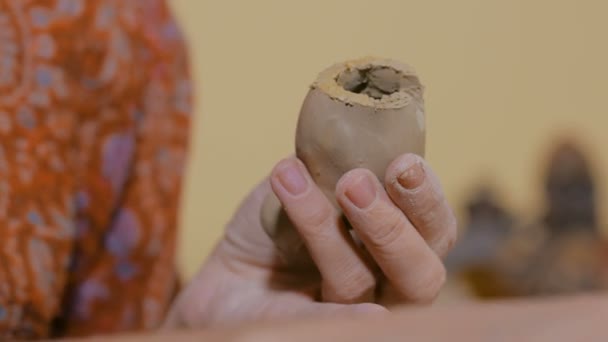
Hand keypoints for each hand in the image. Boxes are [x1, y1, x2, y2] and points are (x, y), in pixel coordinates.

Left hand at [163, 154, 456, 328]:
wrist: (227, 274)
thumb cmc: (277, 226)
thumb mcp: (306, 182)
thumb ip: (333, 163)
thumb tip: (347, 124)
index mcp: (396, 240)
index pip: (434, 228)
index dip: (427, 198)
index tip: (404, 162)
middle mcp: (384, 281)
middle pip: (421, 271)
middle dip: (391, 223)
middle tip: (357, 182)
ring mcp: (350, 312)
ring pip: (358, 281)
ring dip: (326, 230)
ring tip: (292, 180)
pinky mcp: (309, 330)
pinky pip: (330, 326)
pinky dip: (346, 317)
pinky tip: (363, 310)